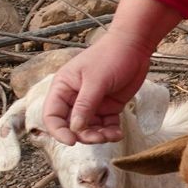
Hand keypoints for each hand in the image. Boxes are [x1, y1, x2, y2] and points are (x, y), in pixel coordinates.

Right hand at [41, 32, 155, 144]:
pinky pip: (105, 125)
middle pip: (71, 125)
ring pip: (89, 128)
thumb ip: (85, 105)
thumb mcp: (96, 81)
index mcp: (63, 88)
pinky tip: (118, 133)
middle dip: (84, 135)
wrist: (135, 46)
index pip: (52, 115)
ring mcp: (92, 103)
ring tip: (112, 135)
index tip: (72, 141)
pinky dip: (110, 131)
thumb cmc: (112, 56)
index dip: (58, 131)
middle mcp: (74, 98)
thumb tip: (75, 128)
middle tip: (100, 137)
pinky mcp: (108, 106)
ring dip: (98, 136)